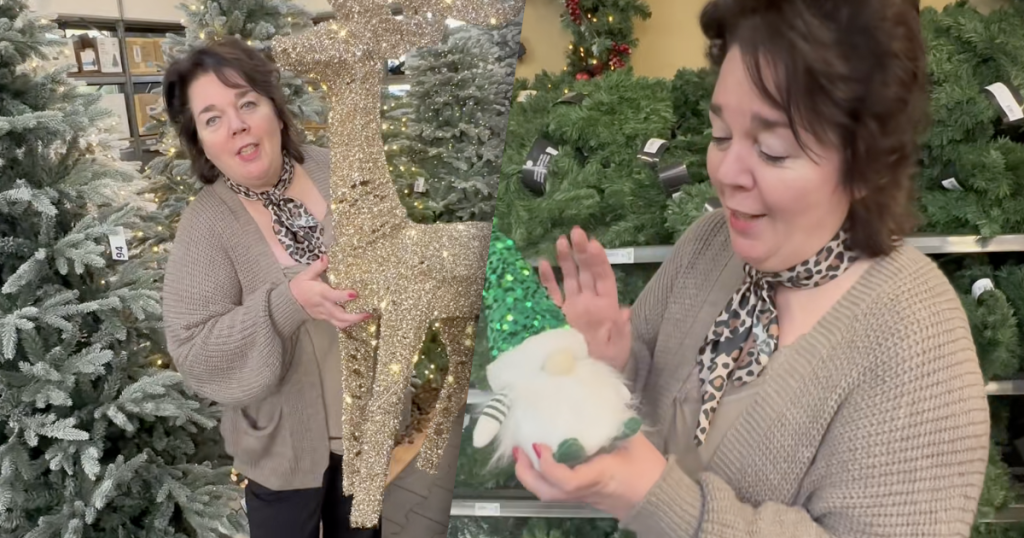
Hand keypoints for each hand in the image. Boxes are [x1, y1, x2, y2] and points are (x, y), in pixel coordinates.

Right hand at [289, 255, 370, 329]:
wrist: (288, 302)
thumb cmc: (299, 286)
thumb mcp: (306, 274)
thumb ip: (317, 266)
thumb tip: (326, 256)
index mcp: (321, 293)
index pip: (334, 296)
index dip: (345, 296)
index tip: (355, 294)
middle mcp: (324, 306)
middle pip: (340, 315)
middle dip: (355, 316)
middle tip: (368, 313)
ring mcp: (324, 314)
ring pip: (340, 322)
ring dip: (353, 321)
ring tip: (365, 317)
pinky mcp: (324, 318)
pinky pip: (336, 323)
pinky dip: (346, 323)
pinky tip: (356, 319)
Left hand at [513, 433, 666, 520]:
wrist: (660, 498)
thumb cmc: (649, 469)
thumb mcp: (633, 440)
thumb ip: (614, 421)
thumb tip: (598, 398)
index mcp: (600, 476)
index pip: (567, 480)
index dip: (548, 464)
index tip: (539, 443)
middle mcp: (586, 490)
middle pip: (548, 492)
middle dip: (527, 473)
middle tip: (518, 449)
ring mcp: (583, 496)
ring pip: (549, 494)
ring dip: (531, 475)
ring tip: (523, 454)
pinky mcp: (583, 497)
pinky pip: (556, 490)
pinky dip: (543, 476)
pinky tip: (541, 459)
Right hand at [539, 226, 631, 370]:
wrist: (586, 381)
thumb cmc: (605, 366)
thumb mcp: (616, 351)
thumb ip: (619, 331)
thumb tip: (625, 310)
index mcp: (606, 308)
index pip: (603, 278)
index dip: (599, 261)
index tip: (593, 244)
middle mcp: (589, 303)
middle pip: (587, 272)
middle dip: (582, 251)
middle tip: (576, 231)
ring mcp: (572, 308)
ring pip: (570, 278)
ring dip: (567, 260)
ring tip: (562, 240)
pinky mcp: (556, 316)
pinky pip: (552, 294)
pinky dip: (548, 280)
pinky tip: (543, 264)